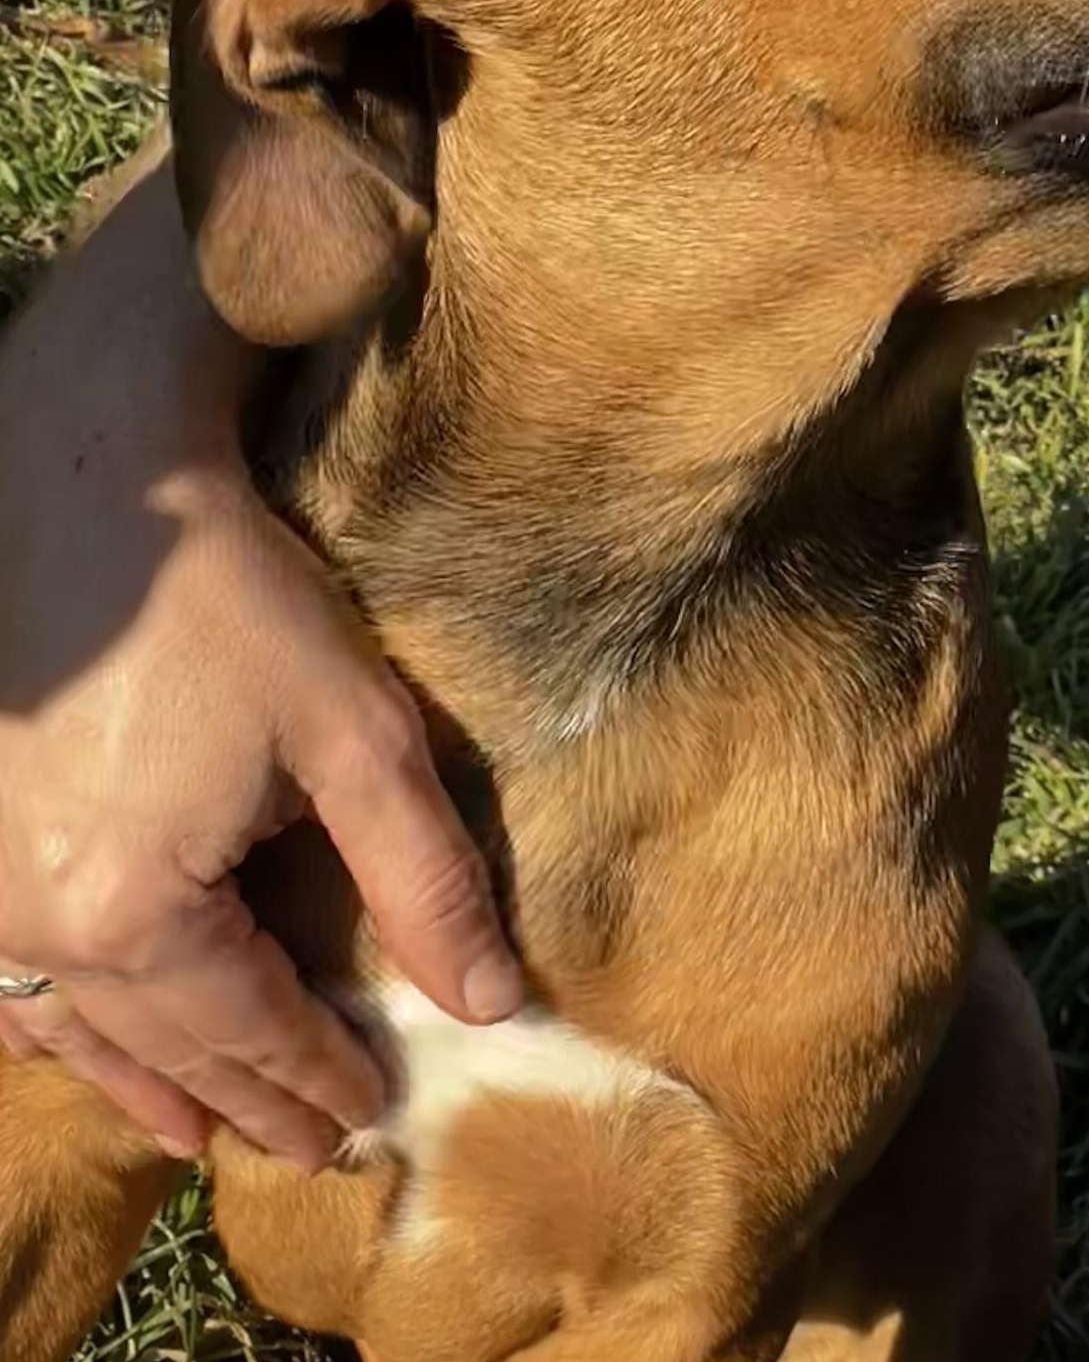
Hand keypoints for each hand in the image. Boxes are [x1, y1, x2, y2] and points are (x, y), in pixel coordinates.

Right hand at [0, 151, 521, 1167]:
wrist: (93, 497)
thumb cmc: (227, 602)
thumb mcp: (356, 738)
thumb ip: (423, 877)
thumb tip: (486, 997)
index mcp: (136, 912)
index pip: (252, 1029)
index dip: (317, 1074)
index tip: (370, 1116)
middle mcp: (39, 928)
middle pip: (164, 1045)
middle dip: (246, 1097)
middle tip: (311, 1144)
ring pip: (78, 1030)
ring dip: (150, 1083)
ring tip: (207, 1134)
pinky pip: (14, 984)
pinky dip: (69, 1030)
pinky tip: (88, 1045)